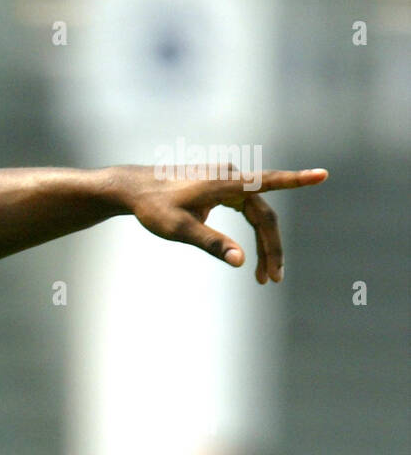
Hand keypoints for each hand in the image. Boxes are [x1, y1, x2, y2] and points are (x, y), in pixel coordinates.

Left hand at [117, 164, 326, 283]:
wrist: (132, 189)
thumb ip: (211, 243)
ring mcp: (227, 181)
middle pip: (263, 215)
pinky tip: (252, 254)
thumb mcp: (179, 229)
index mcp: (225, 182)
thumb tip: (241, 261)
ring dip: (263, 244)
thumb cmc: (153, 207)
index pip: (269, 182)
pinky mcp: (221, 187)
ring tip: (262, 276)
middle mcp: (231, 178)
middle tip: (272, 279)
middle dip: (271, 247)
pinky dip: (251, 232)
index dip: (297, 180)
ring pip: (256, 215)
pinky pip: (247, 210)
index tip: (323, 175)